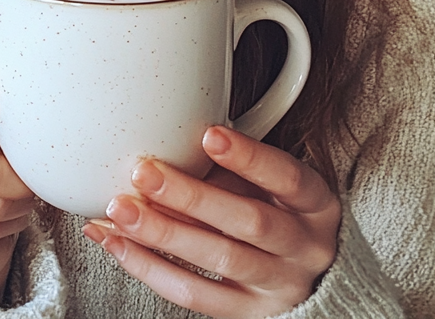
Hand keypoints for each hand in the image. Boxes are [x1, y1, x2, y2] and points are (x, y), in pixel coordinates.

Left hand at [83, 125, 339, 318]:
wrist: (313, 278)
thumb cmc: (281, 211)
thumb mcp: (273, 183)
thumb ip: (232, 170)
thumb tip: (167, 151)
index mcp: (315, 204)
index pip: (287, 176)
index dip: (249, 157)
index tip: (210, 134)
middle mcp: (303, 248)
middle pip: (248, 222)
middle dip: (190, 196)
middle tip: (144, 172)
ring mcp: (278, 286)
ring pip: (218, 261)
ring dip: (162, 234)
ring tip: (120, 211)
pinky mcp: (248, 314)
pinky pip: (194, 295)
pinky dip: (150, 268)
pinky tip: (119, 244)